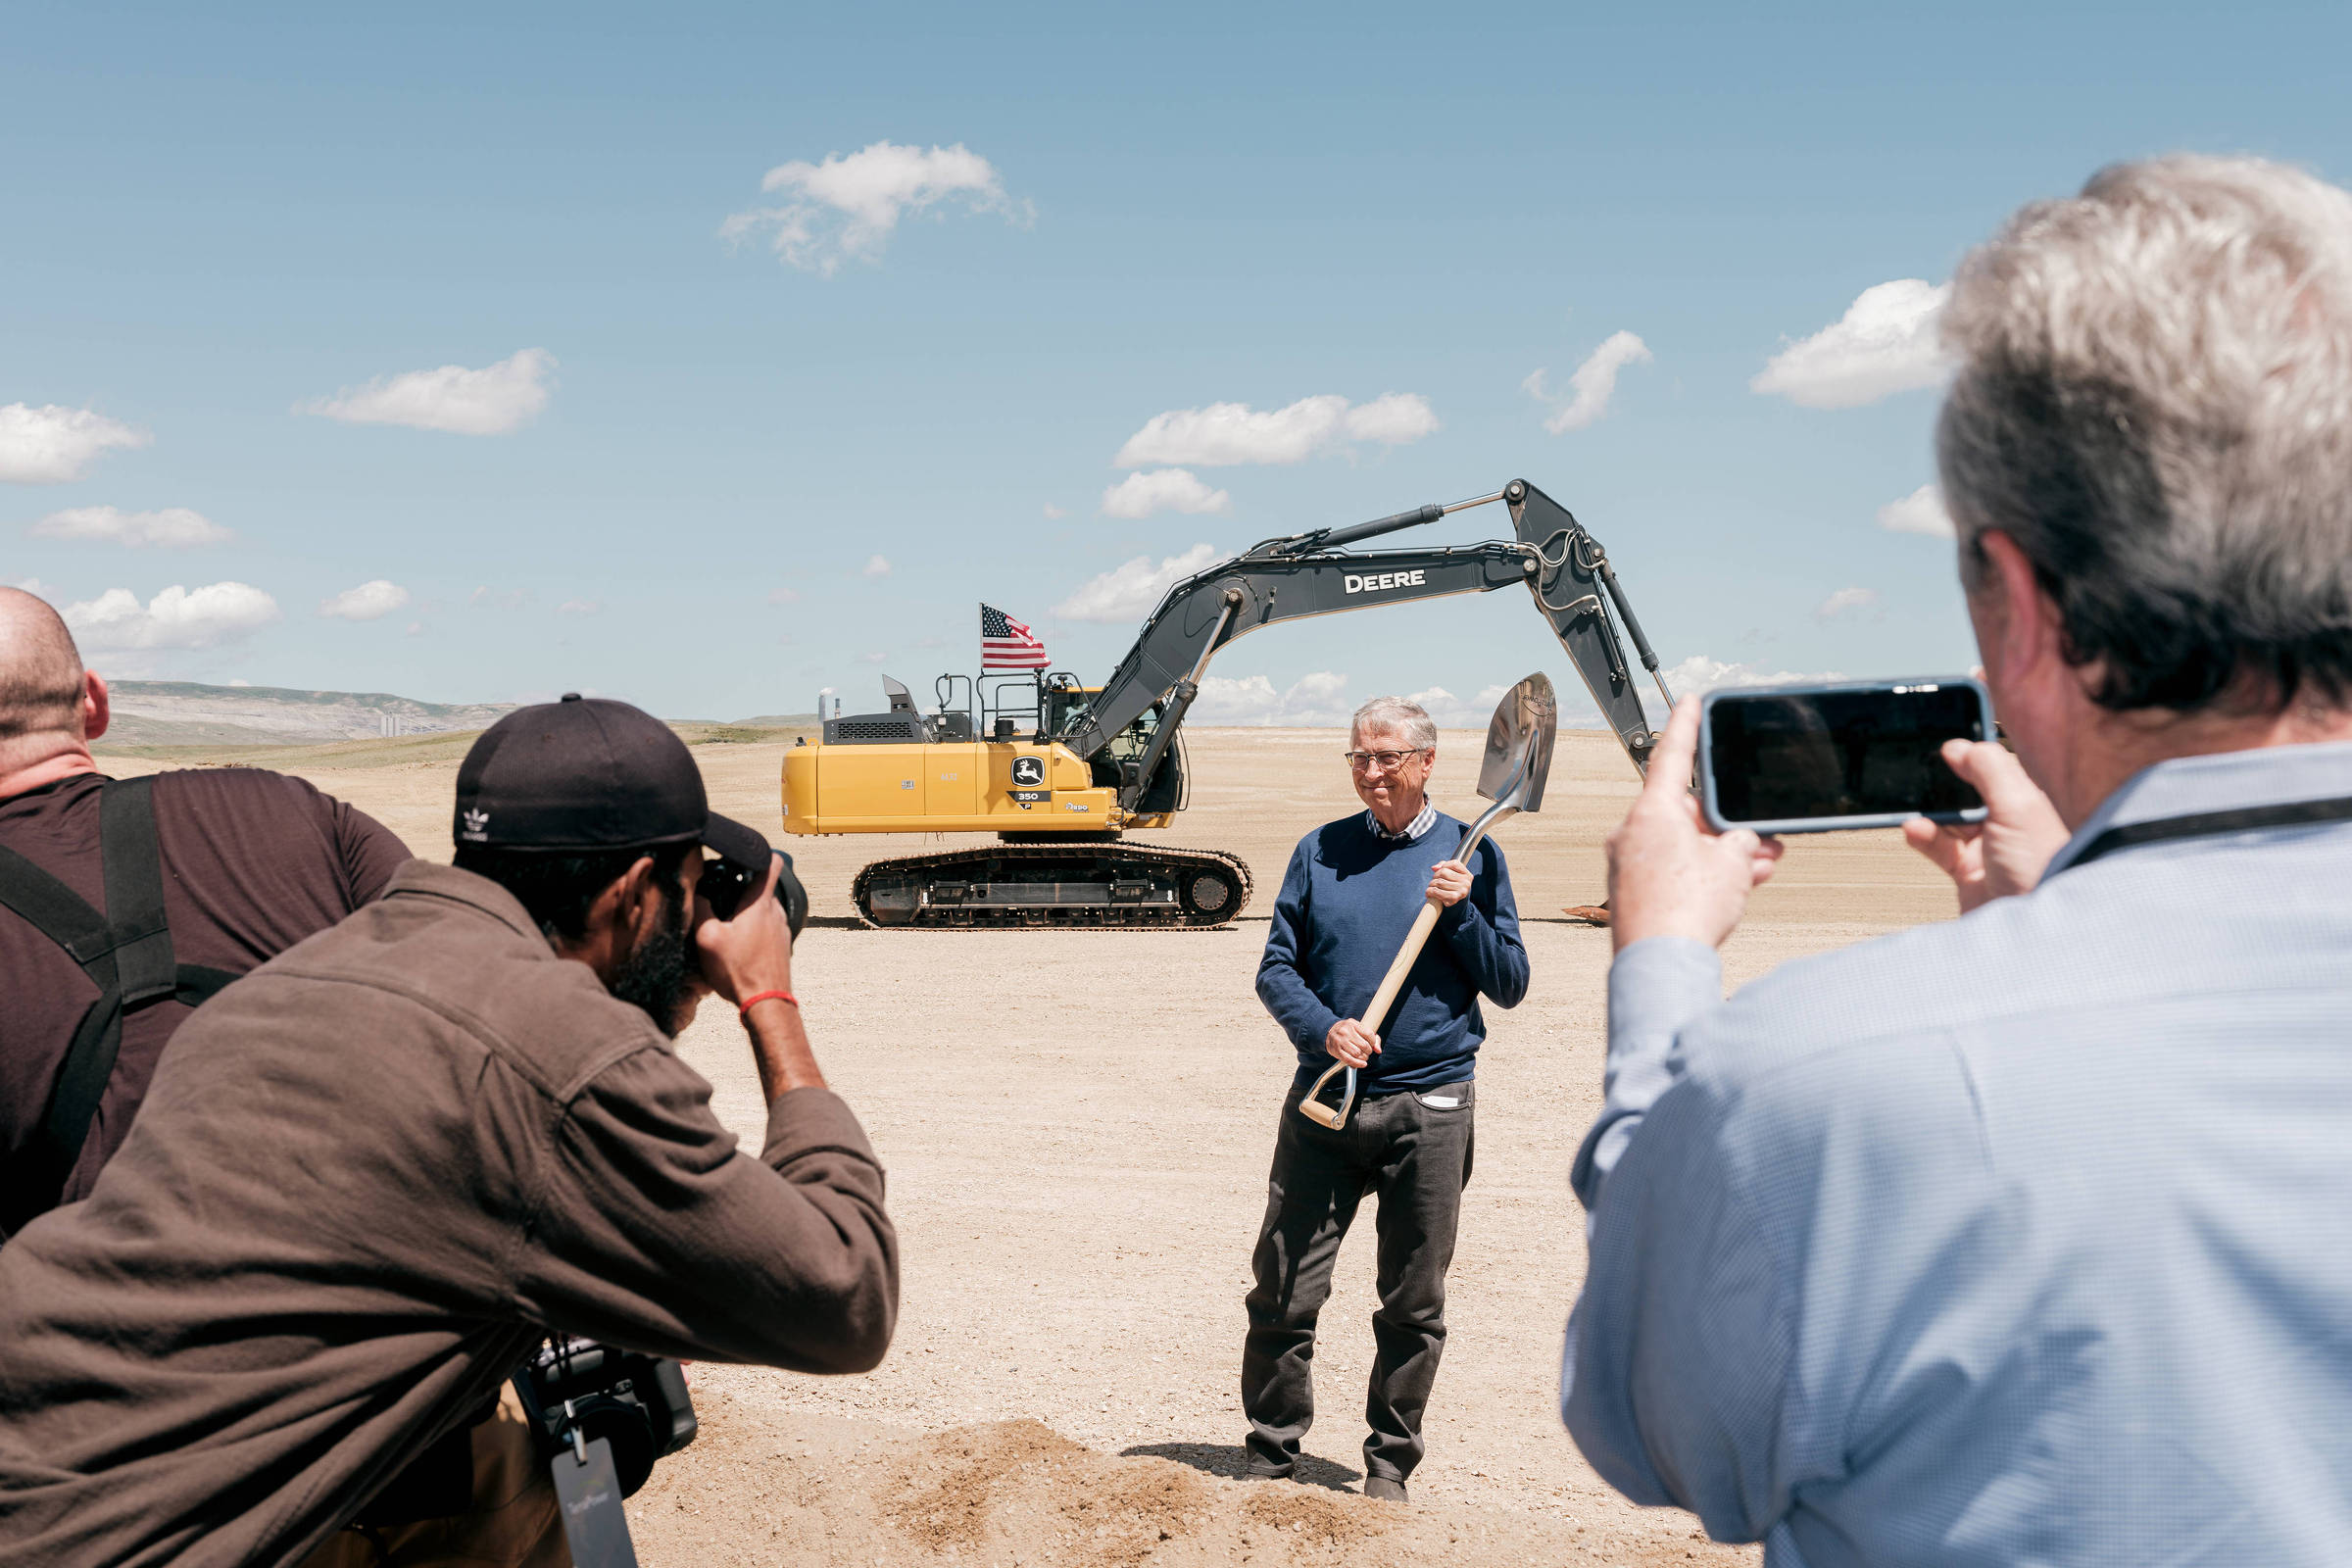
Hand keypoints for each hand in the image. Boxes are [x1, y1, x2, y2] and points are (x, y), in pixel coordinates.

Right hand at [693, 852, 793, 1005]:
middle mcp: (775, 913)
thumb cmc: (739, 971)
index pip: (770, 863)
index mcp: (759, 904)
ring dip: (746, 911)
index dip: (758, 853)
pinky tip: (736, 945)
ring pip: (763, 910)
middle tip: (720, 892)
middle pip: (761, 888)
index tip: (742, 854)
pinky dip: (752, 930)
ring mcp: (781, 931)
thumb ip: (701, 910)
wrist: (766, 1004)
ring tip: (725, 922)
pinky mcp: (781, 947)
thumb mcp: (707, 938)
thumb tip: (698, 894)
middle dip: (742, 887)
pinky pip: (766, 929)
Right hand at [1325, 1018, 1380, 1067]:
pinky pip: (1349, 1060)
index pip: (1369, 1034)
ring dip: (1363, 1058)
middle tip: (1367, 1052)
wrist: (1328, 1032)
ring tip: (1363, 1056)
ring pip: (1357, 1054)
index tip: (1371, 1044)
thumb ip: (1372, 1037)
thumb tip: (1378, 1050)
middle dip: (1368, 1051)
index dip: (1373, 1042)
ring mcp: (1340, 1041)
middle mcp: (1345, 1032)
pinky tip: (1362, 1064)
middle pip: (1364, 1045)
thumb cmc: (1346, 1031)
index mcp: (1352, 1024)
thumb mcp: (1358, 1029)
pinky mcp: (1336, 1050)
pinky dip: (1357, 1064)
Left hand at [1425, 859, 1471, 908]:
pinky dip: (1430, 891)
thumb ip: (1443, 866)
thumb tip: (1434, 868)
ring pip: (1439, 882)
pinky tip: (1429, 893)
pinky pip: (1437, 892)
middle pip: (1443, 872)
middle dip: (1435, 876)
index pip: (1454, 863)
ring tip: (1431, 887)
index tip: (1441, 871)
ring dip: (1431, 884)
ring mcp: (1461, 890)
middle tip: (1434, 881)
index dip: (1444, 865)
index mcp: (1467, 875)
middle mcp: (1466, 882)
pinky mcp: (1454, 898)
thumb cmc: (1453, 886)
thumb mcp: (1452, 875)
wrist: (1457, 904)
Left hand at [1605, 696, 1783, 952]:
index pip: (1671, 756)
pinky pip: (1674, 869)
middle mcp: (1632, 833)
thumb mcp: (1732, 864)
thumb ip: (1740, 842)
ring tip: (1760, 866)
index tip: (1690, 701)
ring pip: (1685, 844)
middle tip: (1759, 832)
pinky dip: (1705, 873)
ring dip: (1722, 853)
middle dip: (1726, 823)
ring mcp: (1629, 864)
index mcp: (1651, 812)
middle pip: (1686, 811)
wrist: (1659, 967)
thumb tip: (1739, 844)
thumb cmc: (1687, 912)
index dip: (1686, 727)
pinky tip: (1739, 886)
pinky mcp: (1633, 892)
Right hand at [1902, 738, 2070, 912]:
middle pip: (1963, 790)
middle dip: (1939, 784)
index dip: (1967, 755)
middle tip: (1916, 775)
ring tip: (1912, 811)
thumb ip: (1989, 769)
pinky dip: (1922, 836)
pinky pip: (1936, 846)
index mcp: (2023, 798)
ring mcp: (1985, 846)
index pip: (1991, 766)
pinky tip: (1913, 830)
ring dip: (1928, 812)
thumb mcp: (2017, 805)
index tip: (1940, 746)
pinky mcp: (1966, 871)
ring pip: (1946, 818)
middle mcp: (2005, 819)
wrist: (2033, 928)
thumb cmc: (2040, 866)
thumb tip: (1957, 746)